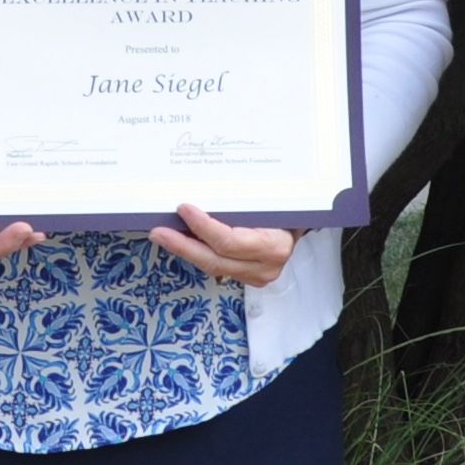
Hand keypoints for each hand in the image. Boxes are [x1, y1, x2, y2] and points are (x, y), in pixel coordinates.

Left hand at [151, 204, 299, 287]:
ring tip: (162, 235)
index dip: (203, 227)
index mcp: (274, 245)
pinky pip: (216, 266)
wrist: (306, 221)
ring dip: (185, 250)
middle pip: (215, 260)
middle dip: (182, 246)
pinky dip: (197, 253)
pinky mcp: (247, 277)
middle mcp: (266, 267)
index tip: (183, 208)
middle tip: (158, 231)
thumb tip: (204, 186)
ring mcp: (256, 276)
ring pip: (212, 266)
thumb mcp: (271, 199)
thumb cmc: (287, 205)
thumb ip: (244, 199)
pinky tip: (181, 241)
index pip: (230, 241)